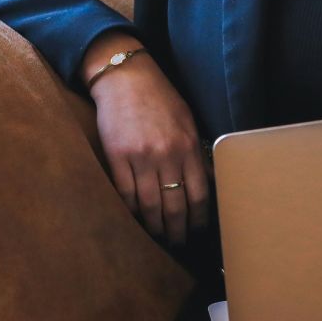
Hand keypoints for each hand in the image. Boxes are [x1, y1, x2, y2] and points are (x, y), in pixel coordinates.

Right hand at [82, 33, 211, 245]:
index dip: (199, 220)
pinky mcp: (117, 156)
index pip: (199, 196)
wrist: (125, 77)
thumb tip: (204, 182)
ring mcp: (141, 157)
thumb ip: (194, 152)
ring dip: (154, 226)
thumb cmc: (159, 98)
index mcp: (188, 147)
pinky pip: (125, 192)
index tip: (197, 231)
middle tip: (177, 244)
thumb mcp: (187, 121)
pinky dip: (131, 210)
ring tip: (156, 236)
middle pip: (175, 206)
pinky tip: (135, 218)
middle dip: (177, 230)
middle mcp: (167, 155)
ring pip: (150, 205)